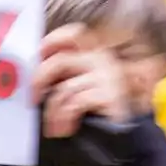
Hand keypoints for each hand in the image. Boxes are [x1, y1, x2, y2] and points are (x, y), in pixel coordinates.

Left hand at [31, 24, 129, 138]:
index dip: (50, 42)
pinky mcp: (111, 94)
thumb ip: (67, 73)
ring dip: (52, 110)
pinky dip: (63, 119)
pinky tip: (64, 129)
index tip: (37, 58)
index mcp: (95, 52)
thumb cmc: (106, 107)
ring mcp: (108, 75)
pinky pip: (75, 104)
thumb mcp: (85, 84)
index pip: (72, 34)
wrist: (132, 131)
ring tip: (52, 125)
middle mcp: (102, 59)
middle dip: (40, 79)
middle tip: (33, 97)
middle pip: (60, 60)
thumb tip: (37, 74)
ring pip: (65, 88)